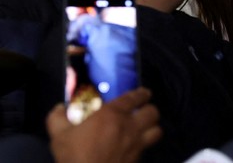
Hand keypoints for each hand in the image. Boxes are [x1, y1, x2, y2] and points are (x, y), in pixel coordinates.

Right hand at [46, 87, 161, 162]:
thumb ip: (58, 117)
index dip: (142, 94)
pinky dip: (146, 145)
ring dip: (152, 127)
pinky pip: (148, 148)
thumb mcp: (59, 134)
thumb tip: (59, 107)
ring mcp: (137, 144)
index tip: (144, 93)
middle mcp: (130, 126)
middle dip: (149, 109)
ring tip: (146, 128)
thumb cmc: (74, 155)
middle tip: (143, 111)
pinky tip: (137, 146)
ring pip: (157, 130)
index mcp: (113, 114)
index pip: (134, 98)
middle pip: (152, 112)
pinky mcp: (138, 159)